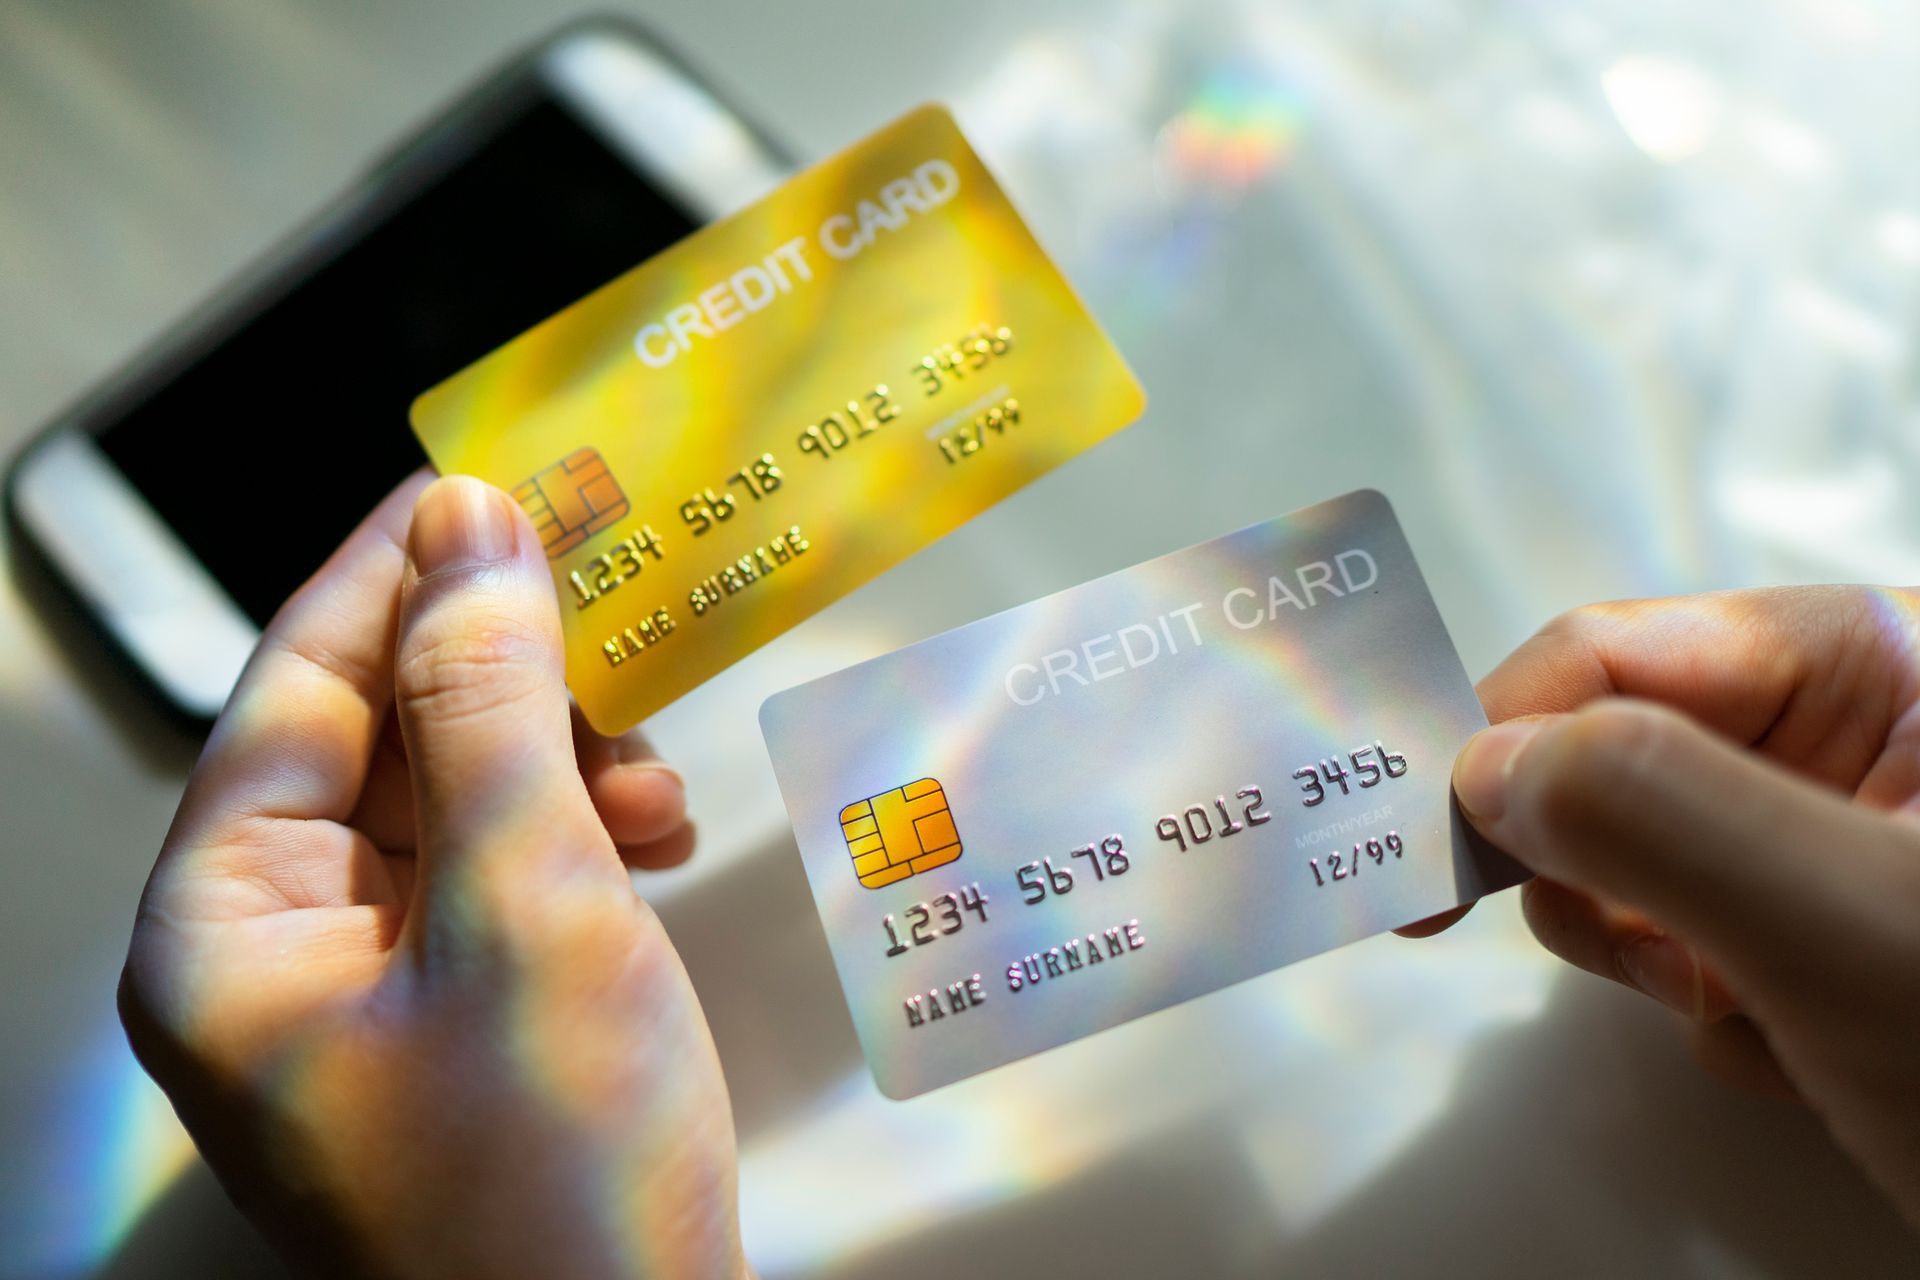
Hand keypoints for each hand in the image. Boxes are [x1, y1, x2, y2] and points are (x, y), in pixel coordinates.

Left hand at [119, 474, 744, 1277]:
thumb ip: (492, 708)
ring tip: (655, 787)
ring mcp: (361, 998)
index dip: (389, 571)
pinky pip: (492, 874)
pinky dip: (574, 836)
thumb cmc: (555, 1179)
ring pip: (445, 802)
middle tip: (610, 615)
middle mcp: (269, 960)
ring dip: (557, 763)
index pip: (289, 690)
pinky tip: (646, 840)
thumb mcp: (530, 908)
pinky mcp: (449, 1020)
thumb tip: (469, 529)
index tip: (484, 478)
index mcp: (224, 934)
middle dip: (503, 681)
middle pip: (370, 742)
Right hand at [1435, 587, 1919, 1226]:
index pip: (1622, 651)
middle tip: (1639, 956)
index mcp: (1880, 658)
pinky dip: (1709, 1007)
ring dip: (1660, 957)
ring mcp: (1828, 828)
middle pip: (1609, 752)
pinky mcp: (1815, 920)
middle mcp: (1847, 726)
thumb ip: (1664, 815)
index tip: (1410, 841)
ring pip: (1630, 856)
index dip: (1500, 736)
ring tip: (1761, 1019)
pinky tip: (1799, 1052)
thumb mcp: (1856, 928)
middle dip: (1601, 872)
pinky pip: (1681, 937)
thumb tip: (1487, 767)